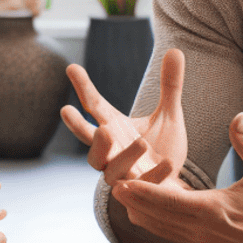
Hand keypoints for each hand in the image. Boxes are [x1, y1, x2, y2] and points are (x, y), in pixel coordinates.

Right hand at [61, 48, 188, 186]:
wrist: (173, 185)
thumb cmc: (162, 148)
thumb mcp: (169, 114)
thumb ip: (170, 86)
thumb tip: (175, 51)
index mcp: (114, 128)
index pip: (94, 106)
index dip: (83, 87)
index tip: (72, 68)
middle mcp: (111, 151)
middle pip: (89, 142)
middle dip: (77, 128)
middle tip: (67, 111)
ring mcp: (122, 174)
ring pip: (110, 168)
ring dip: (122, 155)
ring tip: (141, 142)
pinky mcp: (138, 192)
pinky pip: (141, 186)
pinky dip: (153, 175)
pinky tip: (168, 163)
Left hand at [112, 112, 242, 242]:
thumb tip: (237, 117)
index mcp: (212, 211)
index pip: (169, 202)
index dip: (144, 192)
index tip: (122, 181)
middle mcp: (199, 230)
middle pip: (156, 216)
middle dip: (133, 200)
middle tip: (112, 183)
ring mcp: (197, 240)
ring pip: (158, 227)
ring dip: (139, 211)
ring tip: (121, 193)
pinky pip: (166, 233)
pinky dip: (152, 221)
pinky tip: (141, 210)